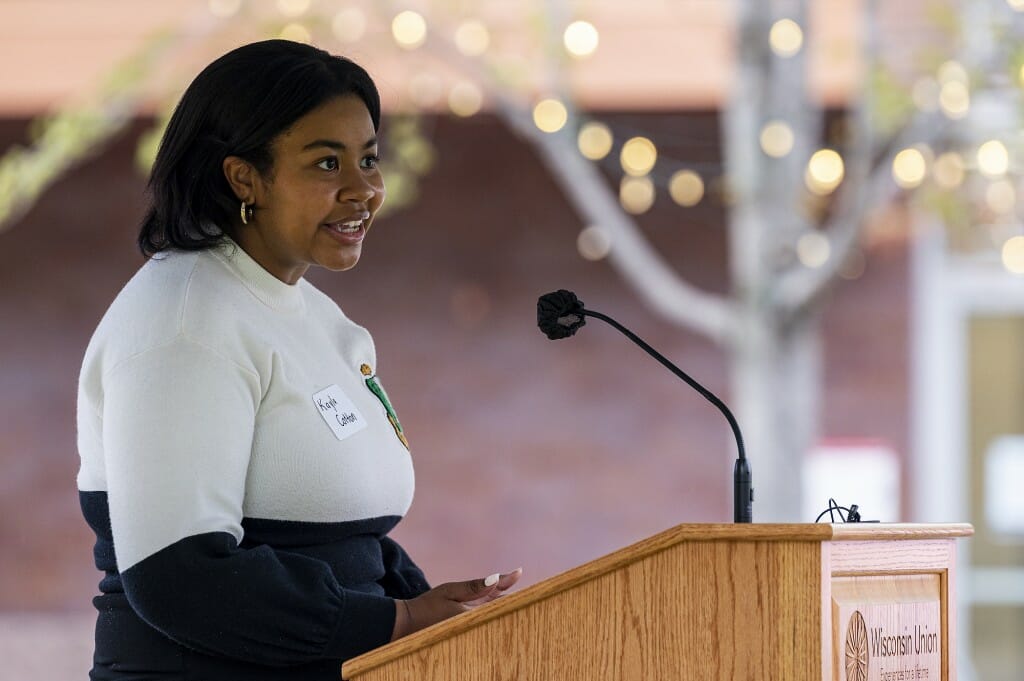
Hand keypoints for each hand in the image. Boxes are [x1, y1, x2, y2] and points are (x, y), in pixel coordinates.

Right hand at [391, 568, 521, 639]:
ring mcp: (473, 621)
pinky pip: (486, 610)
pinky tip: (496, 591)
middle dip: (511, 591)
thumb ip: (473, 587)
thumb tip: (495, 578)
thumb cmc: (429, 607)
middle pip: (500, 603)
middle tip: (517, 574)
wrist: (410, 624)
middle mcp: (477, 619)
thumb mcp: (450, 591)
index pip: (499, 598)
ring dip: (503, 596)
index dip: (508, 583)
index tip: (518, 571)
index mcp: (474, 613)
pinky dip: (492, 601)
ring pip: (494, 607)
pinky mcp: (468, 621)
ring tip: (512, 580)